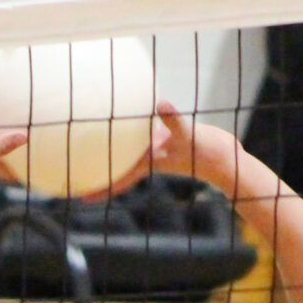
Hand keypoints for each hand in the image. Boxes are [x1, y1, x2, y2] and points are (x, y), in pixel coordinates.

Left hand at [86, 101, 238, 199]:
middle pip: (118, 166)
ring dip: (114, 148)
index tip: (80, 198)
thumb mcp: (189, 137)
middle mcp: (150, 156)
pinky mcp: (167, 136)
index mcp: (149, 161)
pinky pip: (144, 130)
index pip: (120, 178)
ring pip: (129, 148)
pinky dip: (135, 123)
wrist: (226, 159)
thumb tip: (160, 103)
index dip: (100, 188)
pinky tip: (128, 108)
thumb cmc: (208, 153)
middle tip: (75, 173)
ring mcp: (158, 147)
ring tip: (91, 142)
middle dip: (99, 171)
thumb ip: (174, 121)